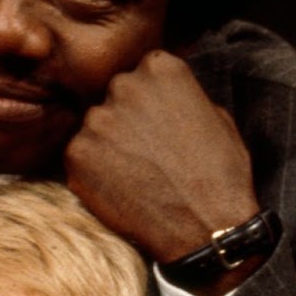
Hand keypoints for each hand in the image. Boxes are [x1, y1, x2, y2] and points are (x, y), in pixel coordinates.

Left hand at [64, 50, 261, 294]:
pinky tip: (119, 188)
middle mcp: (123, 85)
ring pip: (94, 126)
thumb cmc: (220, 174)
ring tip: (135, 173)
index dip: (148, 100)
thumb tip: (162, 96)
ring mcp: (96, 119)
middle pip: (113, 95)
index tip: (156, 120)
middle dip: (124, 118)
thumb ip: (180, 95)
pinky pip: (79, 155)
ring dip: (107, 144)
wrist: (206, 227)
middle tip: (144, 150)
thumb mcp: (216, 116)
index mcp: (161, 68)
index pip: (141, 72)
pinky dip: (92, 170)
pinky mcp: (76, 153)